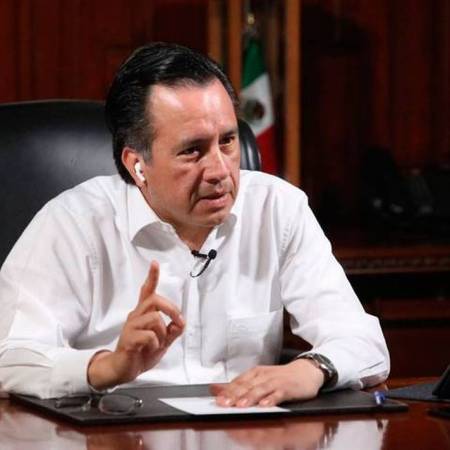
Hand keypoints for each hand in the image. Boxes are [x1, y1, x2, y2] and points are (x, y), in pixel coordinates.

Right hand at [88, 261, 184, 389]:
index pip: (147, 291)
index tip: (155, 263)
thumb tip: (181, 322)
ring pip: (154, 318)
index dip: (152, 277)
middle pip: (155, 299)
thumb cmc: (142, 353)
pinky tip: (151, 349)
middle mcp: (136, 316)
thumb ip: (172, 331)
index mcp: (143, 313)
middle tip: (178, 321)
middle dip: (171, 308)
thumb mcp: (163, 341)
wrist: (124, 370)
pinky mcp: (129, 339)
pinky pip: (149, 335)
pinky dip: (156, 344)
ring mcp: (131, 327)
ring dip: (163, 332)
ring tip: (159, 343)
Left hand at [210, 359, 324, 406]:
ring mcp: (276, 381)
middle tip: (224, 404)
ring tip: (241, 405)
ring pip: (260, 389)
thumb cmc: (281, 377)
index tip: (217, 400)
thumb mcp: (259, 378)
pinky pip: (278, 394)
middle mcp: (263, 375)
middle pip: (247, 386)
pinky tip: (265, 405)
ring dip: (250, 397)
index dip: (227, 392)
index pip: (238, 382)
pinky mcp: (288, 388)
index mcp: (255, 373)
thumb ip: (239, 385)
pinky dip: (271, 399)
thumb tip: (215, 389)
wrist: (306, 371)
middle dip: (234, 395)